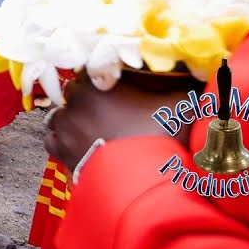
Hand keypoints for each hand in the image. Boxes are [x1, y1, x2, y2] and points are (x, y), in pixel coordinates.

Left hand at [44, 74, 187, 169]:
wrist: (148, 179)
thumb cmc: (164, 134)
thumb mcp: (181, 102)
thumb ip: (182, 83)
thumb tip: (196, 73)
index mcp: (97, 80)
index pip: (89, 69)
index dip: (100, 80)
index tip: (112, 90)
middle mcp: (75, 99)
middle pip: (73, 92)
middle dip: (85, 99)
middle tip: (105, 112)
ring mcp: (64, 126)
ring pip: (59, 114)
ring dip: (71, 119)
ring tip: (90, 130)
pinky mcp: (60, 151)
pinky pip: (51, 139)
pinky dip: (61, 141)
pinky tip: (78, 146)